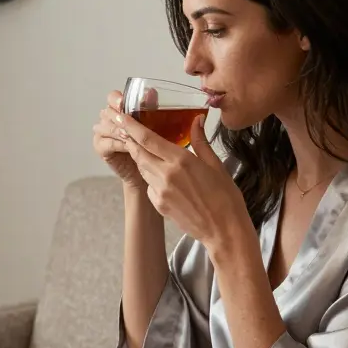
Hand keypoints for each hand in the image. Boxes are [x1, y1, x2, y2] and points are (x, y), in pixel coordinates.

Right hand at [93, 91, 146, 191]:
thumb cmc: (150, 145)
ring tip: (132, 136)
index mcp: (119, 108)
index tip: (124, 102)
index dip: (117, 99)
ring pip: (106, 127)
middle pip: (107, 111)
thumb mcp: (153, 125)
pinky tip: (128, 146)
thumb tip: (151, 92)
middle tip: (129, 121)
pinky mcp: (100, 147)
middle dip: (119, 116)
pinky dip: (118, 144)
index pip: (113, 98)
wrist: (146, 169)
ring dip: (119, 130)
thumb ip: (151, 108)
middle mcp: (108, 118)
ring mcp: (102, 132)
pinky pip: (107, 143)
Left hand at [120, 112, 250, 247]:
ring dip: (142, 158)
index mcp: (181, 161)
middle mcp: (166, 175)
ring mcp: (160, 191)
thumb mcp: (216, 165)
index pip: (147, 139)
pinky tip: (165, 178)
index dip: (131, 127)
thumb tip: (197, 120)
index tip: (122, 116)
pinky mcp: (159, 204)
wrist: (223, 231)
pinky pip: (149, 185)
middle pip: (138, 152)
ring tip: (147, 151)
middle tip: (127, 130)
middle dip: (131, 140)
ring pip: (143, 168)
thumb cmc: (225, 198)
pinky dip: (152, 177)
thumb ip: (200, 141)